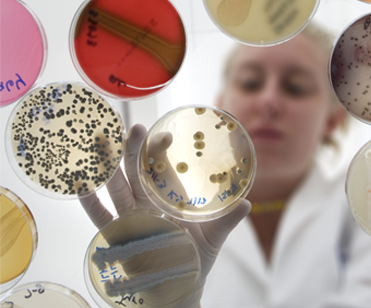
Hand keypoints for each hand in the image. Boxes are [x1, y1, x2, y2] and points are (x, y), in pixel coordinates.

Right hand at [79, 124, 250, 306]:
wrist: (180, 285)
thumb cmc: (195, 257)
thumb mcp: (213, 237)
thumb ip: (227, 220)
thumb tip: (248, 204)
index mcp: (168, 195)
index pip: (161, 164)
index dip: (159, 148)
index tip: (164, 136)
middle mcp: (147, 201)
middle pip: (136, 170)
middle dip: (133, 148)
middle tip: (132, 127)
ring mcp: (131, 216)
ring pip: (117, 187)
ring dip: (108, 167)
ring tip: (100, 142)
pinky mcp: (120, 235)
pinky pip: (102, 218)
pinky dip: (91, 203)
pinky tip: (80, 185)